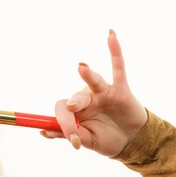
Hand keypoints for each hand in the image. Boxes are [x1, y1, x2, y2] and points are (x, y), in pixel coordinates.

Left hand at [45, 29, 147, 156]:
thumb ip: (67, 134)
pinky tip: (111, 35)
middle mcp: (87, 99)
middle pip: (74, 96)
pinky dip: (115, 51)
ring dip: (88, 76)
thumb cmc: (106, 139)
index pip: (63, 110)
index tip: (72, 140)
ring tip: (82, 67)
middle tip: (73, 110)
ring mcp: (103, 92)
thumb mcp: (86, 141)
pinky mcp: (121, 88)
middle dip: (73, 105)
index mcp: (76, 111)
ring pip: (93, 82)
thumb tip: (43, 131)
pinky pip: (119, 68)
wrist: (132, 141)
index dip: (64, 122)